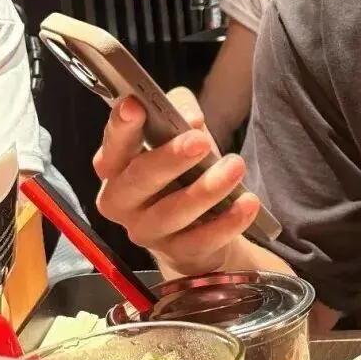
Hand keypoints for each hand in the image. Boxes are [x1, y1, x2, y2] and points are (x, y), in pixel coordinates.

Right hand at [93, 88, 260, 276]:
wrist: (199, 230)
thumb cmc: (184, 173)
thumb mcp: (183, 137)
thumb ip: (181, 115)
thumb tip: (190, 118)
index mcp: (116, 167)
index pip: (113, 145)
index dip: (121, 126)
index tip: (135, 105)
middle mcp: (122, 201)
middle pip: (138, 180)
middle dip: (169, 159)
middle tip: (199, 141)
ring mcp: (147, 231)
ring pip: (171, 212)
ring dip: (205, 189)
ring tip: (235, 167)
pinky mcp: (176, 253)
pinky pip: (200, 240)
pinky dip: (227, 222)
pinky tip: (247, 202)